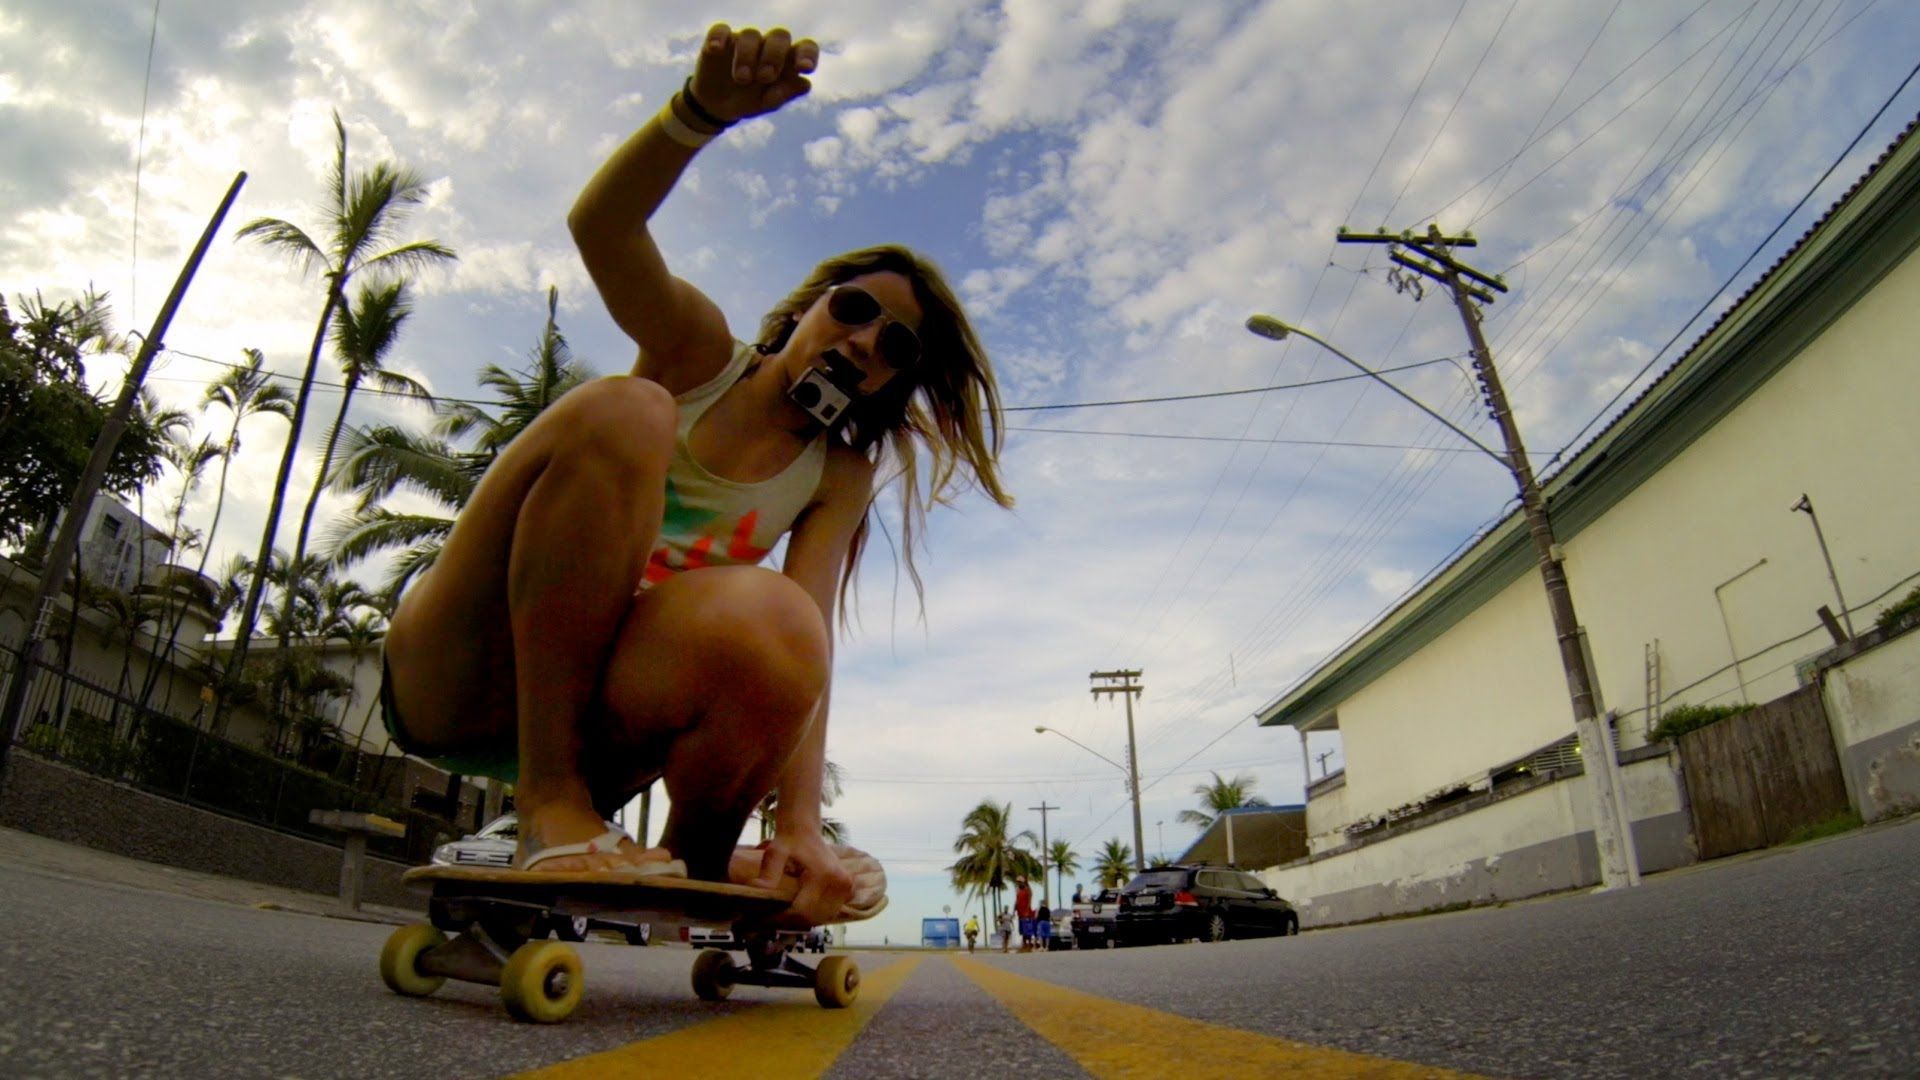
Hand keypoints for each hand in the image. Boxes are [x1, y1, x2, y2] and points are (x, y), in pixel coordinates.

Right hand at [690, 23, 818, 124]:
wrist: (715, 106)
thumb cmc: (748, 101)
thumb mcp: (766, 103)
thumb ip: (783, 94)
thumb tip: (805, 84)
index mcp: (786, 61)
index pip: (805, 48)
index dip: (808, 54)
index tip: (805, 67)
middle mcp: (767, 47)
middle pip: (780, 36)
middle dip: (774, 56)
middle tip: (764, 77)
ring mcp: (743, 42)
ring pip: (751, 35)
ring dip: (747, 55)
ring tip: (741, 79)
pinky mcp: (720, 41)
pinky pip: (721, 31)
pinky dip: (718, 38)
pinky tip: (716, 49)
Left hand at [751, 831, 853, 927]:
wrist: (806, 830)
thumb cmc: (789, 840)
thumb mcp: (775, 852)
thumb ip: (769, 870)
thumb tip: (758, 887)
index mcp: (825, 875)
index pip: (802, 910)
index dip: (782, 918)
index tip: (765, 919)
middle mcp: (841, 883)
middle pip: (812, 917)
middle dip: (790, 922)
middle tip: (771, 919)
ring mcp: (847, 888)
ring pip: (821, 918)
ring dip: (802, 920)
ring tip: (783, 914)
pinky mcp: (848, 890)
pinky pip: (829, 912)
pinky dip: (813, 914)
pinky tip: (798, 909)